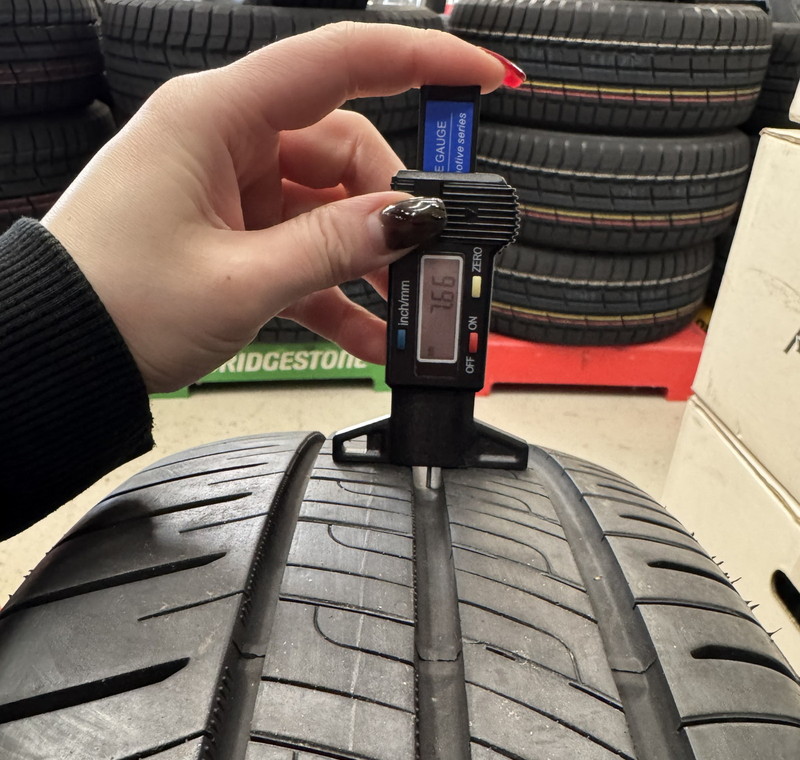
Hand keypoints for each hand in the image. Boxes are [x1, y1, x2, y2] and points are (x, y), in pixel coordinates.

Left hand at [43, 23, 506, 392]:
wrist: (54, 354)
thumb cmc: (110, 301)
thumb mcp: (239, 281)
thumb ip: (333, 248)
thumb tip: (407, 222)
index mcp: (215, 119)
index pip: (338, 62)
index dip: (420, 64)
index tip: (481, 79)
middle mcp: (224, 144)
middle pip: (343, 150)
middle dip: (392, 206)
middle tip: (426, 257)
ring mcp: (228, 192)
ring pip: (328, 207)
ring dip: (367, 258)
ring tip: (403, 307)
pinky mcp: (230, 238)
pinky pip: (302, 252)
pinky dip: (336, 291)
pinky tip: (370, 333)